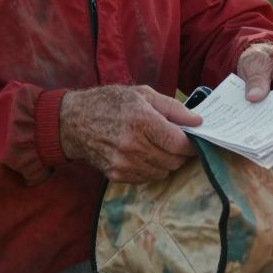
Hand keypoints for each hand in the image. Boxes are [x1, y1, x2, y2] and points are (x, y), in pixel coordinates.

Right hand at [58, 85, 202, 182]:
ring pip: (162, 172)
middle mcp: (133, 145)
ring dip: (165, 162)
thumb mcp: (143, 94)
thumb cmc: (110, 102)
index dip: (192, 145)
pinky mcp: (116, 175)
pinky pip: (146, 178)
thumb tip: (198, 122)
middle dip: (180, 153)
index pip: (179, 144)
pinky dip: (150, 168)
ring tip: (156, 146)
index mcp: (142, 121)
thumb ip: (173, 108)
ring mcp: (123, 163)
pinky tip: (142, 154)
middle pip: (173, 161)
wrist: (74, 121)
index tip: (194, 141)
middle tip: (174, 142)